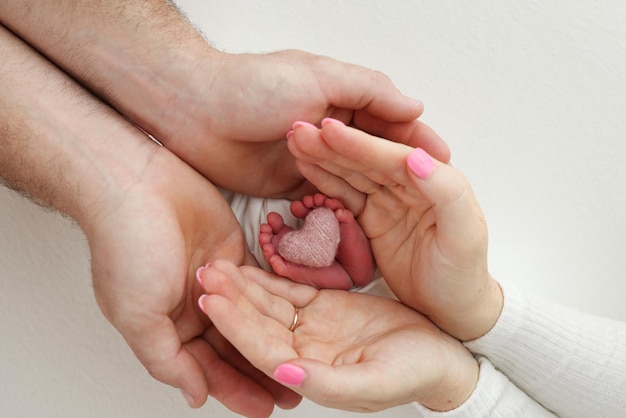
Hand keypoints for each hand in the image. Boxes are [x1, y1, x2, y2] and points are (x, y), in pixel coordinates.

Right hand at [84, 147, 300, 416]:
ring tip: (304, 362)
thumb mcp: (137, 314)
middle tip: (293, 394)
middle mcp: (193, 309)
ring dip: (274, 341)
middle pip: (234, 348)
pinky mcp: (235, 255)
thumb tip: (194, 395)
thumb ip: (165, 359)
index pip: (206, 368)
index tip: (264, 408)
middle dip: (260, 372)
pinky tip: (300, 320)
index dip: (235, 389)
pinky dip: (276, 304)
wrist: (138, 184)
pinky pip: (260, 286)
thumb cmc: (127, 246)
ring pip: (251, 320)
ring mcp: (216, 282)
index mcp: (168, 328)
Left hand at [167, 50, 449, 198]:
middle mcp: (333, 131)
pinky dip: (344, 210)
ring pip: (356, 180)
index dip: (418, 141)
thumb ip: (369, 91)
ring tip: (409, 218)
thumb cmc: (254, 87)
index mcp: (343, 100)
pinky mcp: (292, 185)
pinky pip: (326, 199)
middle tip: (434, 200)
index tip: (445, 161)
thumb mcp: (319, 77)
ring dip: (379, 196)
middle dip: (405, 173)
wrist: (195, 112)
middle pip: (378, 155)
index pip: (391, 122)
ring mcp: (314, 161)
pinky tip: (367, 225)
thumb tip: (415, 107)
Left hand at [197, 260, 477, 411]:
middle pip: (257, 324)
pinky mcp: (323, 305)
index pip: (261, 350)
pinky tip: (246, 265)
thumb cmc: (414, 372)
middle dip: (230, 300)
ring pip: (268, 305)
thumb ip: (328, 381)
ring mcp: (310, 327)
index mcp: (309, 374)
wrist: (440, 354)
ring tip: (216, 265)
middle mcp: (302, 352)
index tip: (211, 302)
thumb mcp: (375, 381)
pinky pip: (289, 289)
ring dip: (241, 287)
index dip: (235, 327)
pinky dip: (267, 278)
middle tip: (205, 272)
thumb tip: (284, 373)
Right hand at [287, 120, 502, 340]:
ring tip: (295, 141)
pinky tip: (306, 165)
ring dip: (324, 157)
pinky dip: (325, 181)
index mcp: (436, 179)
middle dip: (332, 145)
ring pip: (352, 172)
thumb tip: (416, 157)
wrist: (450, 308)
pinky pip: (345, 194)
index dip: (360, 144)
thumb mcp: (463, 235)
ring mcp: (389, 199)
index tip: (329, 130)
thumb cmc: (462, 274)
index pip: (392, 157)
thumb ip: (446, 192)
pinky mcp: (373, 217)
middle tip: (299, 130)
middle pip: (367, 159)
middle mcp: (410, 183)